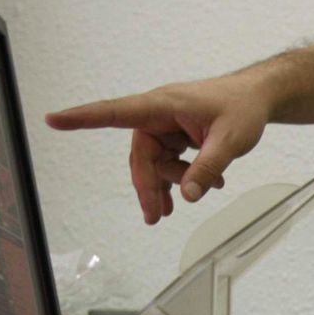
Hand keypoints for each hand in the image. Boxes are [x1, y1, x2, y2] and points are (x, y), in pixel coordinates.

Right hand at [46, 73, 269, 224]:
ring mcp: (167, 125)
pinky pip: (170, 161)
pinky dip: (183, 177)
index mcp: (163, 104)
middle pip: (141, 154)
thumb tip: (187, 195)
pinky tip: (203, 187)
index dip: (84, 118)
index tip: (55, 120)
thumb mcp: (231, 140)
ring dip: (169, 183)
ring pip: (154, 162)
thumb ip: (208, 167)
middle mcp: (159, 113)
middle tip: (156, 216)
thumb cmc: (243, 107)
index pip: (117, 112)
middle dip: (148, 185)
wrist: (258, 98)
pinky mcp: (176, 135)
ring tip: (187, 200)